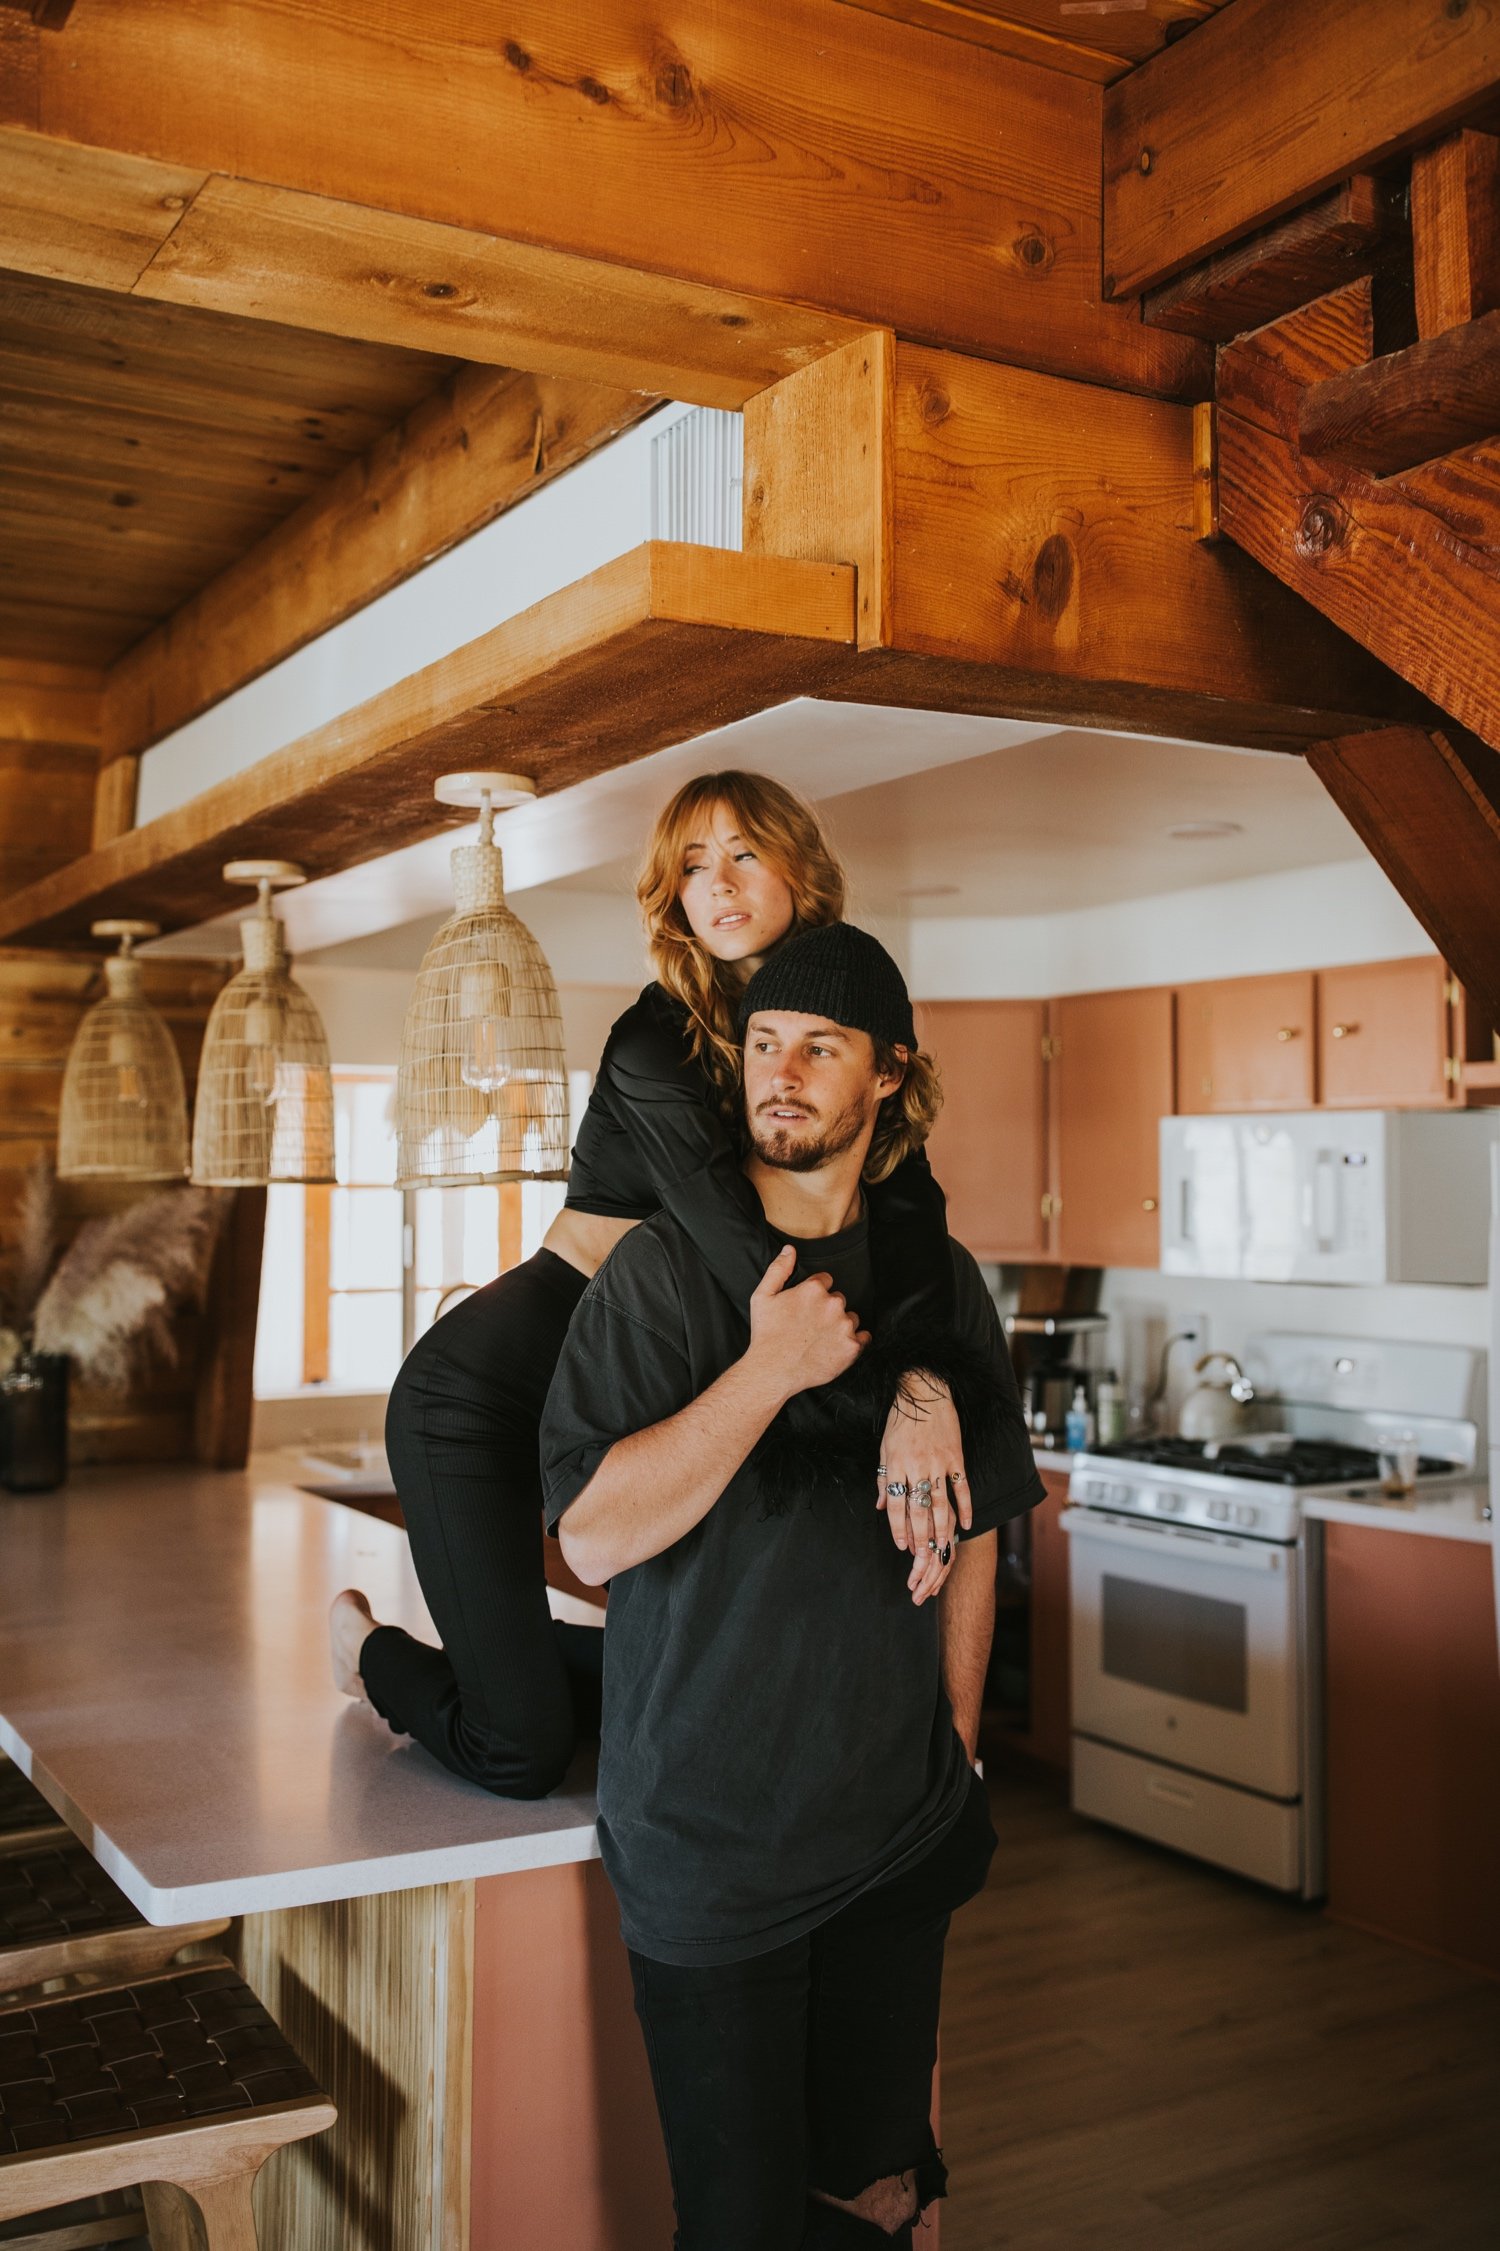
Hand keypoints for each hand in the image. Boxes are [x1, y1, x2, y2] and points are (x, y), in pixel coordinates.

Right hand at [746, 1245, 868, 1402]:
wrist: (772, 1371)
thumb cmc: (766, 1334)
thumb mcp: (762, 1296)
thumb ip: (778, 1269)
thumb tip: (790, 1250)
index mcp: (814, 1289)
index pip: (826, 1281)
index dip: (814, 1294)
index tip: (806, 1308)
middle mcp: (833, 1304)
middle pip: (839, 1300)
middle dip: (827, 1310)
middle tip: (811, 1326)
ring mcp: (844, 1326)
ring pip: (851, 1319)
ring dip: (841, 1325)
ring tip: (821, 1339)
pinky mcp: (852, 1347)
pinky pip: (863, 1338)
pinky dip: (854, 1342)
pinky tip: (837, 1347)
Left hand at [877, 1373, 971, 1606]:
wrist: (924, 1392)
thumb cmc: (900, 1421)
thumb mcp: (885, 1450)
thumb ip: (885, 1479)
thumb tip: (882, 1507)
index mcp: (897, 1464)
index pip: (896, 1504)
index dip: (898, 1528)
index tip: (900, 1546)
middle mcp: (918, 1465)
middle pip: (919, 1509)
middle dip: (919, 1537)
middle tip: (921, 1558)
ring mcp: (939, 1461)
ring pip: (941, 1503)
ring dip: (940, 1528)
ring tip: (941, 1549)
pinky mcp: (956, 1457)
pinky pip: (962, 1487)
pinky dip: (965, 1507)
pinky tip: (966, 1525)